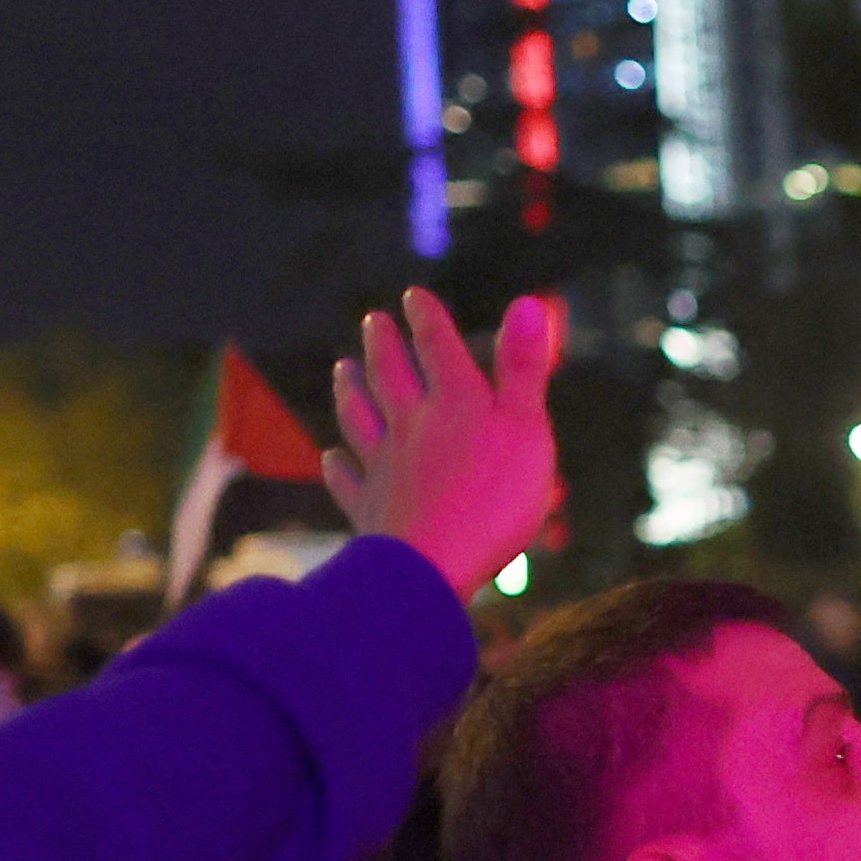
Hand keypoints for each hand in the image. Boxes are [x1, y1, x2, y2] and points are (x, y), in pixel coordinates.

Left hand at [323, 291, 565, 592]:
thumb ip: (523, 368)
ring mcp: (385, 467)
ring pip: (361, 419)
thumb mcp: (526, 429)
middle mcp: (412, 426)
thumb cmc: (493, 499)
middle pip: (391, 377)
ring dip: (351, 391)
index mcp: (455, 403)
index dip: (426, 319)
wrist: (431, 565)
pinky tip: (331, 457)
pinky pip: (349, 481)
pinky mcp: (371, 510)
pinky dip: (339, 466)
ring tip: (342, 370)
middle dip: (382, 345)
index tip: (413, 296)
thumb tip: (529, 302)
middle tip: (372, 321)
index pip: (438, 348)